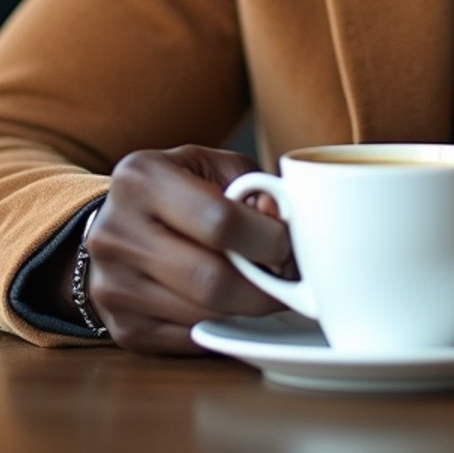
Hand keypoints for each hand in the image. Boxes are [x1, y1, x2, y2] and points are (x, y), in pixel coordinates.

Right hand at [83, 145, 291, 353]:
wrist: (120, 223)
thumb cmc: (179, 189)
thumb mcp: (212, 166)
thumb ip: (251, 186)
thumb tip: (278, 221)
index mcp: (142, 178)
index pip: (220, 221)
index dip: (267, 239)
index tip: (287, 244)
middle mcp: (117, 233)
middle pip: (211, 281)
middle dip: (263, 286)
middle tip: (288, 279)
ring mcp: (113, 287)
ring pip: (203, 316)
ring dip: (247, 308)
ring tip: (264, 288)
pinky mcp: (123, 328)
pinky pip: (190, 339)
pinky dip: (223, 326)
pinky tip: (234, 305)